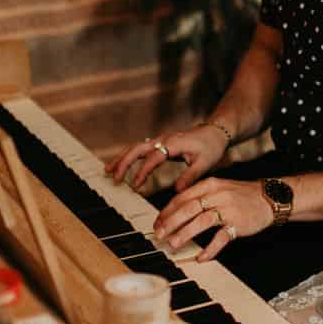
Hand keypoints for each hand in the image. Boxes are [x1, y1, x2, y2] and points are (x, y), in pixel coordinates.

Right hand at [106, 122, 229, 191]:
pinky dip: (129, 156)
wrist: (214, 132)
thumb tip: (177, 191)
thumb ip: (190, 177)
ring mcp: (160, 140)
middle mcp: (163, 139)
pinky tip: (121, 165)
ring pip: (136, 147)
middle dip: (123, 162)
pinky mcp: (160, 143)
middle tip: (113, 176)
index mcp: (173, 144)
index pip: (154, 157)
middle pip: (138, 148)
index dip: (143, 171)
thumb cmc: (211, 147)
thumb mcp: (204, 163)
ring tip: (108, 170)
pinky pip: (140, 148)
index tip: (135, 185)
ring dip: (122, 158)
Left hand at [152, 177, 274, 261]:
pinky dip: (210, 248)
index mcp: (209, 185)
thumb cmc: (242, 195)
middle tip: (159, 234)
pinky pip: (221, 237)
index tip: (157, 223)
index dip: (167, 211)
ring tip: (174, 243)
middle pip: (188, 208)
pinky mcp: (238, 223)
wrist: (270, 197)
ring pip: (201, 220)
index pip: (182, 198)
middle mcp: (217, 195)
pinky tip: (201, 257)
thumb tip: (175, 211)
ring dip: (185, 233)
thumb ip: (199, 197)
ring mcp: (228, 209)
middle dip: (170, 222)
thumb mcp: (219, 188)